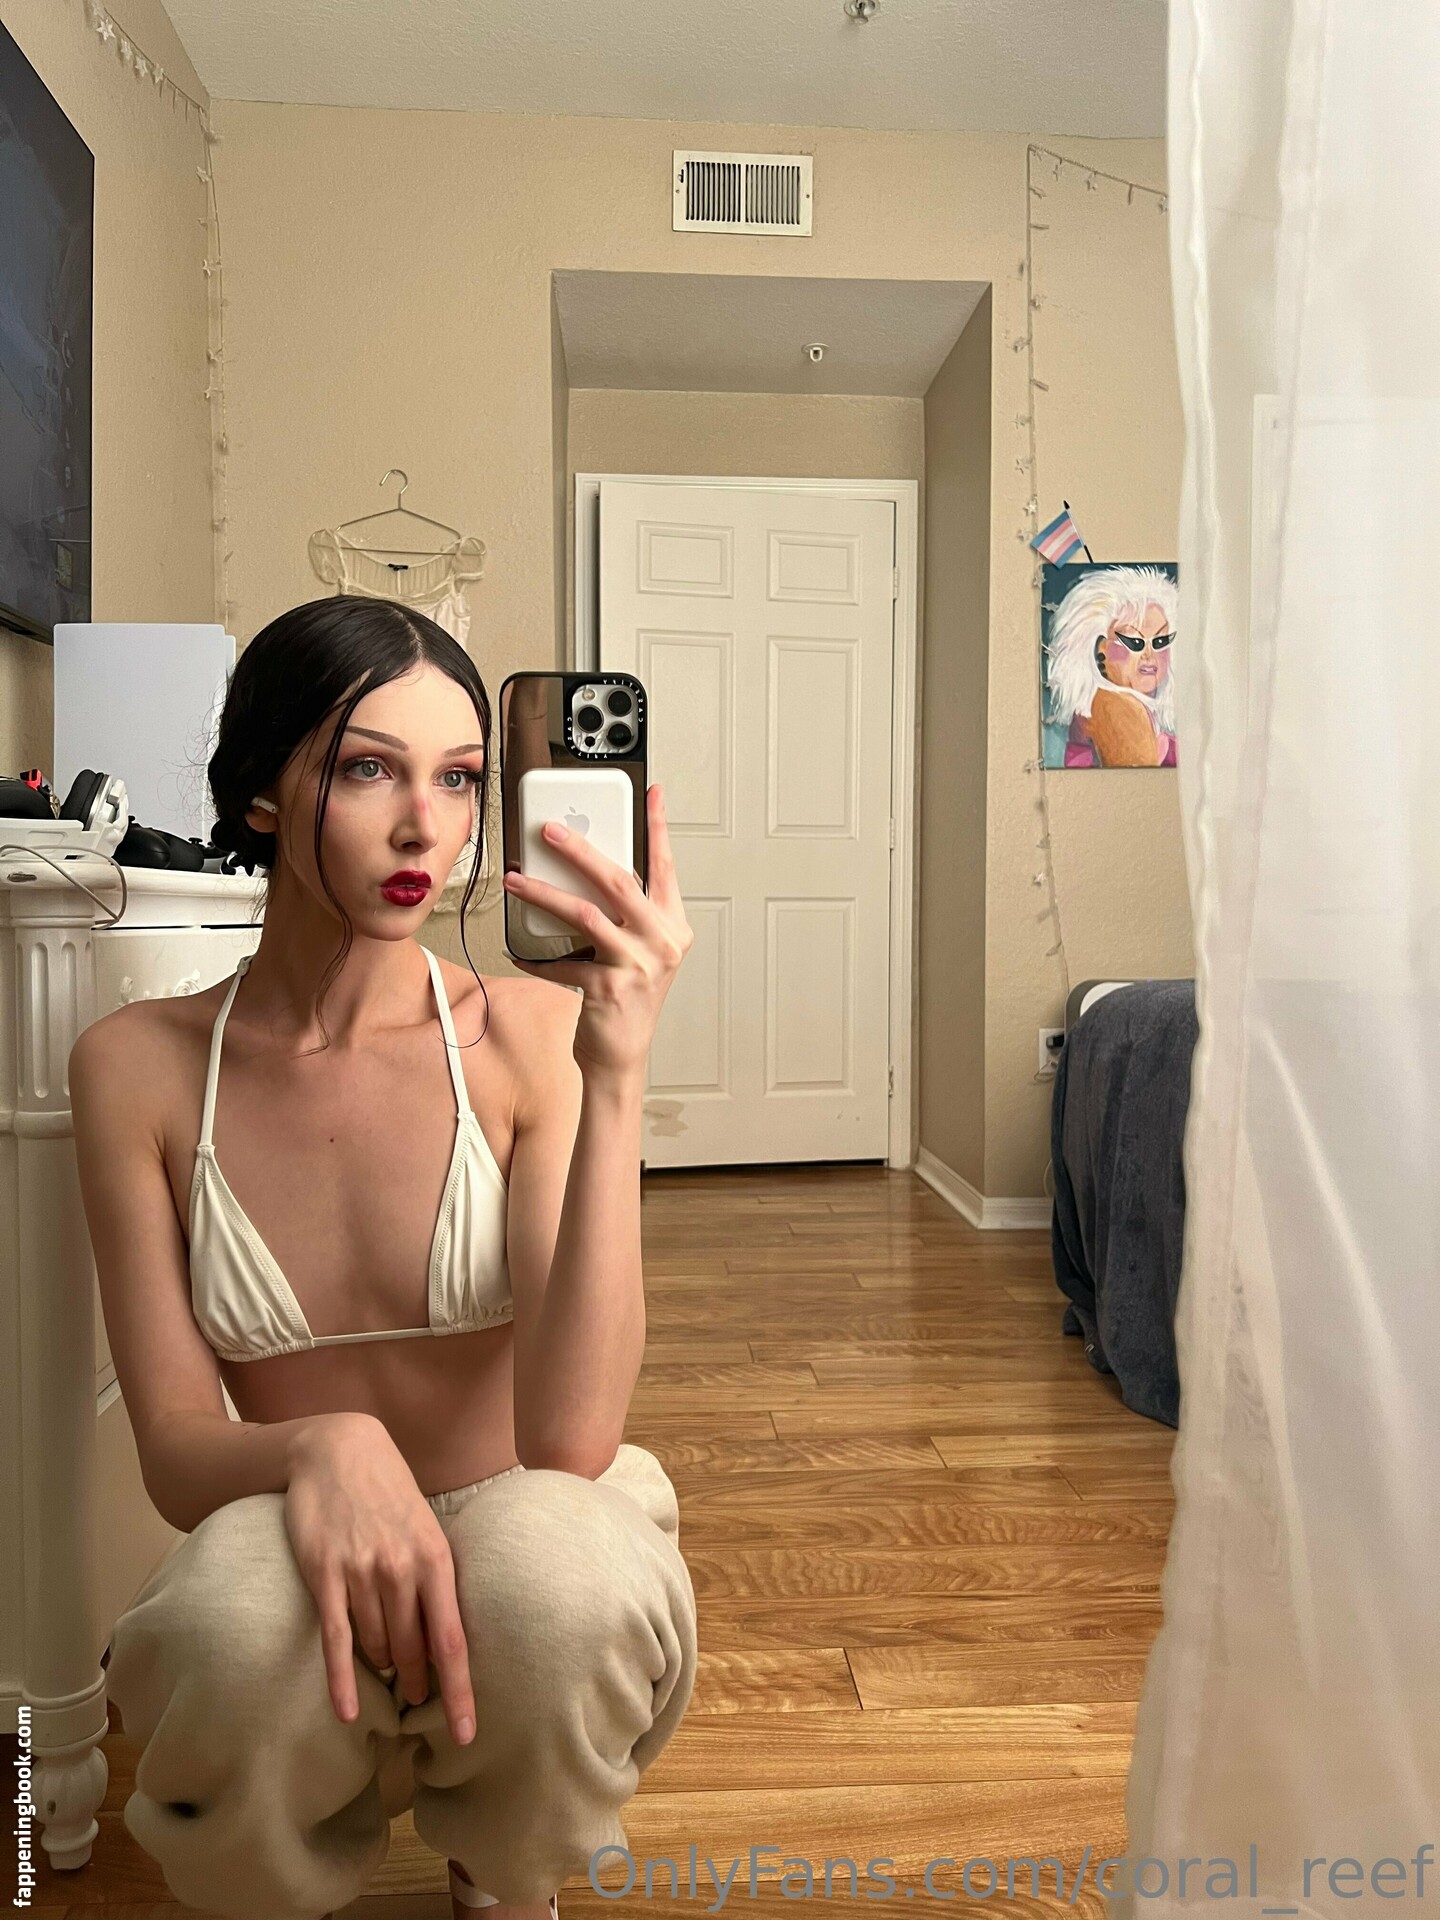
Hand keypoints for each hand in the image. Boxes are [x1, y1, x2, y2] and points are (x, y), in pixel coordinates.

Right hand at [284, 1413, 475, 1745]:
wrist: (338, 1449)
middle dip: (417, 1684)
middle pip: (414, 1652)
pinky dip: (342, 1679)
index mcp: (436, 1558)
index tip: (468, 1732)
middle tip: (417, 1701)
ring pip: (377, 1646)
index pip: (453, 1641)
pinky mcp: (325, 1573)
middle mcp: (402, 1569)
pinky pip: (337, 1638)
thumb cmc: (388, 1493)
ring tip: (384, 1674)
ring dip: (381, 1667)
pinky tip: (348, 1712)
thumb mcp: (425, 1528)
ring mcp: (362, 1571)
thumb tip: (445, 1634)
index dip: (460, 1692)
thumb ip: (435, 1578)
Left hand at [502, 783, 693, 1076]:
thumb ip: (623, 915)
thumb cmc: (627, 1000)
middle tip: (550, 829)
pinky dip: (536, 956)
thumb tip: (585, 870)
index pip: (665, 866)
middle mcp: (663, 942)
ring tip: (517, 880)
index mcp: (673, 926)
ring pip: (585, 913)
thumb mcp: (637, 951)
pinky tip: (518, 951)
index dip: (658, 827)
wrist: (622, 1056)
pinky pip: (563, 961)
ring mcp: (639, 965)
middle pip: (618, 880)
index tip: (651, 793)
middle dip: (579, 849)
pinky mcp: (609, 986)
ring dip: (544, 894)